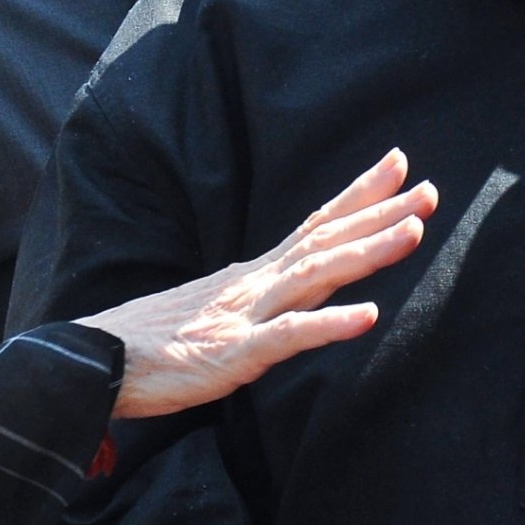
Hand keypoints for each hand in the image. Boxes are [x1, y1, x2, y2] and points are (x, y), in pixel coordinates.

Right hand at [84, 150, 431, 420]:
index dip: (358, 194)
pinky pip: (288, 337)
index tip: (400, 164)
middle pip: (326, 240)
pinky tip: (367, 316)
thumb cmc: (149, 339)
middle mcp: (253, 283)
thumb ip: (252, 300)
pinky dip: (328, 324)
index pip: (314, 223)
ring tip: (415, 232)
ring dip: (366, 252)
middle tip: (430, 188)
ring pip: (316, 276)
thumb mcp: (212, 309)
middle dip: (380, 214)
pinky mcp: (232, 354)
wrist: (94, 359)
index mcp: (251, 274)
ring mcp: (244, 315)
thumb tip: (284, 293)